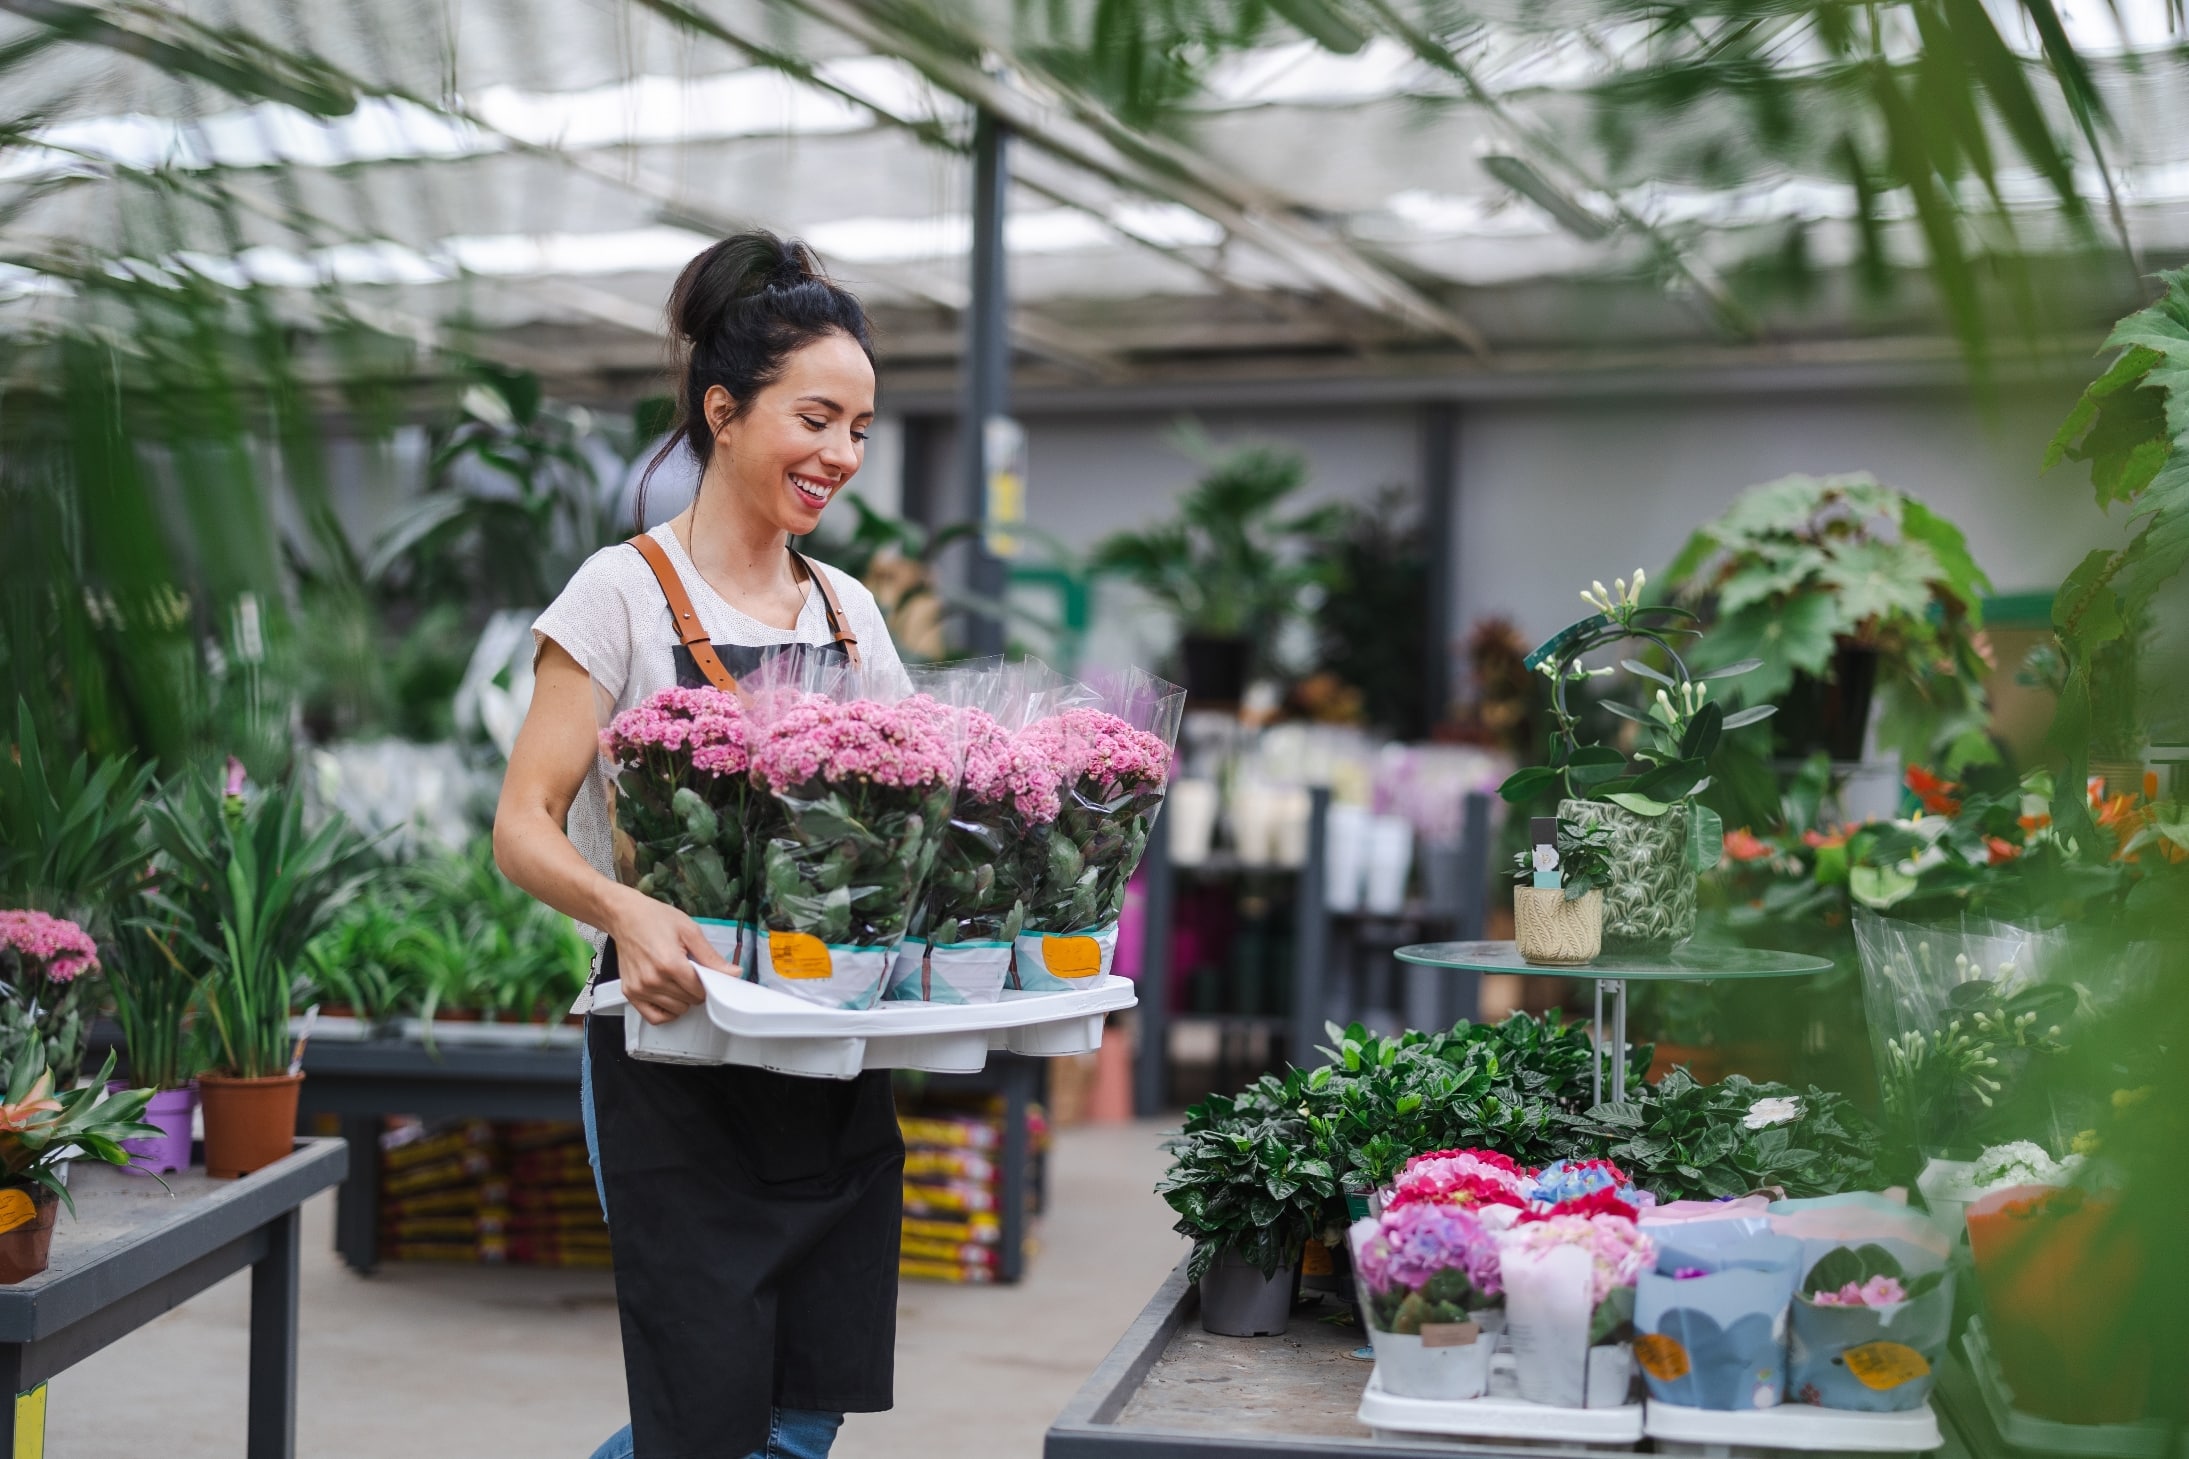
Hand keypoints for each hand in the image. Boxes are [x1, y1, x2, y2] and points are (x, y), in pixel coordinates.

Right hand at [606, 889, 730, 1024]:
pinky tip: (669, 997)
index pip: (700, 990)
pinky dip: (666, 1012)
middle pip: (690, 1001)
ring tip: (676, 979)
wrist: (625, 916)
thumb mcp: (689, 931)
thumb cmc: (655, 919)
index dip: (708, 983)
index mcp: (670, 964)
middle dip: (696, 989)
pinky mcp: (630, 993)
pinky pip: (654, 1017)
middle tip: (689, 972)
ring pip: (676, 1010)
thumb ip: (711, 956)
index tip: (706, 973)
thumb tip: (733, 972)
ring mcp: (640, 989)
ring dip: (682, 999)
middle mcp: (653, 980)